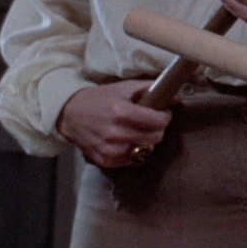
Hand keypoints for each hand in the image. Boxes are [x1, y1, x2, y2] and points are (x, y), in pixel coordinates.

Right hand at [56, 80, 171, 167]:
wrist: (70, 114)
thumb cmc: (100, 99)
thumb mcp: (124, 87)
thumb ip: (150, 89)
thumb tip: (176, 96)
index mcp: (120, 112)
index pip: (158, 121)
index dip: (165, 116)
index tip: (163, 113)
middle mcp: (115, 133)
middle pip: (155, 138)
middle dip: (158, 129)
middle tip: (153, 122)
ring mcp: (109, 149)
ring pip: (145, 150)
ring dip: (147, 141)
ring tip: (140, 131)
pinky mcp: (105, 160)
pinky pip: (132, 159)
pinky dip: (134, 151)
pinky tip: (129, 140)